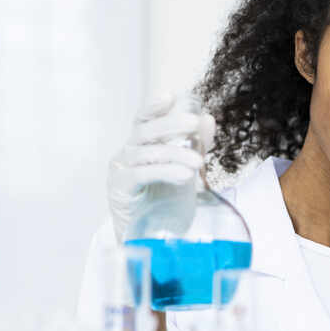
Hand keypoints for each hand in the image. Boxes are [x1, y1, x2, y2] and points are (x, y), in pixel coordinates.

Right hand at [106, 94, 215, 242]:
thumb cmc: (164, 198)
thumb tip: (208, 119)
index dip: (153, 106)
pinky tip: (184, 175)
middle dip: (170, 125)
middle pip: (145, 131)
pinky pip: (140, 175)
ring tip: (198, 162)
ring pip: (146, 153)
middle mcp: (128, 153)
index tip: (170, 95)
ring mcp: (121, 170)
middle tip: (194, 124)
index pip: (144, 119)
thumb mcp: (184, 167)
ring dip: (174, 154)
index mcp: (142, 144)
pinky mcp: (120, 189)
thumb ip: (196, 144)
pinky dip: (164, 172)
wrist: (148, 235)